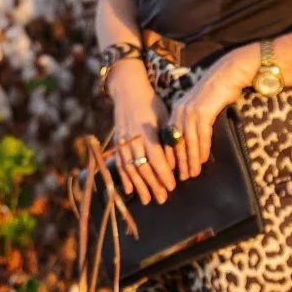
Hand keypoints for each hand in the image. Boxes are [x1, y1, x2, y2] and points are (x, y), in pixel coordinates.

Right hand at [108, 62, 176, 204]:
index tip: (172, 186)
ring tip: (147, 200)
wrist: (128, 91)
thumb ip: (168, 139)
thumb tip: (175, 162)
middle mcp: (133, 139)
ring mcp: (123, 142)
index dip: (164, 174)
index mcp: (147, 133)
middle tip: (162, 199)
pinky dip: (125, 178)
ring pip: (130, 169)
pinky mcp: (117, 143)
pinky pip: (120, 164)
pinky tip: (130, 191)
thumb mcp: (163, 118)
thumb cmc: (151, 105)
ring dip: (139, 186)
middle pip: (143, 168)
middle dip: (153, 185)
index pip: (156, 159)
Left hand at [168, 44, 258, 179]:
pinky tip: (203, 160)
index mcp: (177, 110)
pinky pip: (202, 135)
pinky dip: (202, 149)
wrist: (229, 73)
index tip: (172, 170)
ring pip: (188, 141)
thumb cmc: (218, 91)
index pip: (169, 137)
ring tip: (192, 174)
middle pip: (176, 142)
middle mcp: (180, 110)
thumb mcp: (200, 106)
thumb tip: (194, 141)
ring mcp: (191, 110)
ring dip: (191, 160)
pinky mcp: (203, 111)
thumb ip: (194, 121)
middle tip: (181, 179)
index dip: (170, 155)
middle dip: (179, 162)